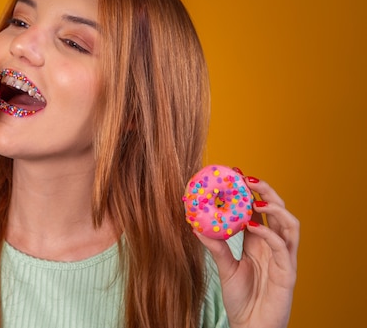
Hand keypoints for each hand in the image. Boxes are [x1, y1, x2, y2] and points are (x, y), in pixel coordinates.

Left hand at [196, 172, 298, 327]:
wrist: (250, 327)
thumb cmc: (241, 300)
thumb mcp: (225, 268)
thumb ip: (215, 247)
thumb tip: (195, 226)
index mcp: (259, 242)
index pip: (259, 210)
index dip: (250, 192)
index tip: (235, 174)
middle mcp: (274, 246)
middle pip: (278, 210)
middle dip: (266, 191)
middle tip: (248, 178)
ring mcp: (283, 259)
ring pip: (290, 224)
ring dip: (275, 207)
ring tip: (256, 198)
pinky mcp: (287, 273)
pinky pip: (283, 248)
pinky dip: (269, 233)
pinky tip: (254, 226)